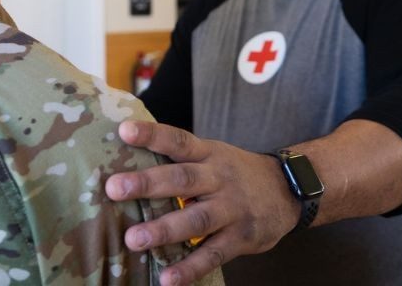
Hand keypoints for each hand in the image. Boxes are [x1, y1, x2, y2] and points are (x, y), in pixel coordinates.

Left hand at [105, 120, 299, 285]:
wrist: (287, 190)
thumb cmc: (235, 172)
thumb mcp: (213, 155)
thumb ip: (180, 158)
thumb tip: (128, 155)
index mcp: (208, 154)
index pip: (178, 140)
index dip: (152, 134)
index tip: (124, 131)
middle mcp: (219, 178)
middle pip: (182, 179)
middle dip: (147, 184)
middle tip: (114, 188)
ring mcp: (232, 209)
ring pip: (196, 220)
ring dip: (163, 230)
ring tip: (134, 239)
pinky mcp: (241, 238)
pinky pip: (213, 255)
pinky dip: (190, 269)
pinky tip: (168, 279)